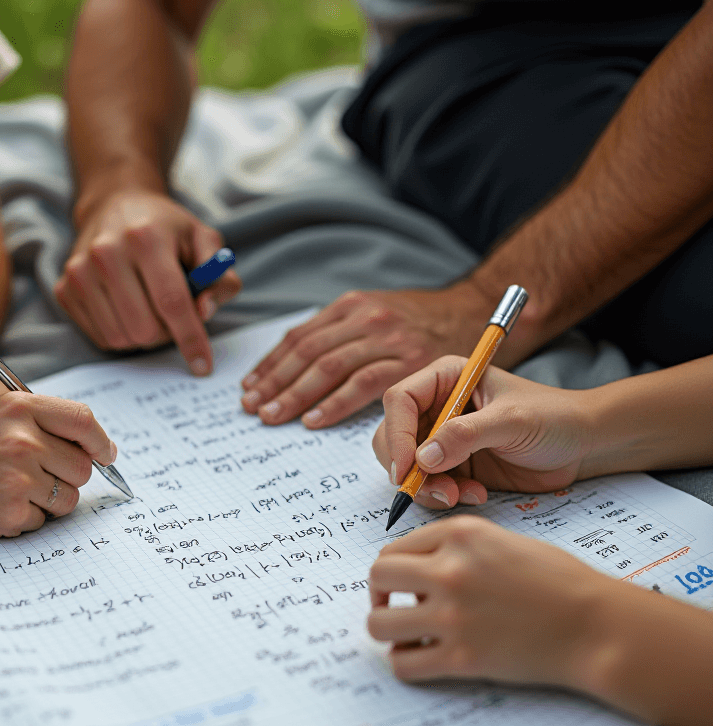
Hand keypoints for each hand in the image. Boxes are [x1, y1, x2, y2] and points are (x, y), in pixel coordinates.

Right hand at [0, 392, 116, 536]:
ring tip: (10, 489)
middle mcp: (23, 439)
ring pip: (68, 498)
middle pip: (82, 466)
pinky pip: (44, 520)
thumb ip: (43, 422)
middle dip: (67, 476)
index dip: (100, 441)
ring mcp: (18, 477)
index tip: (106, 454)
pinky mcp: (11, 511)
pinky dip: (26, 518)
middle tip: (33, 476)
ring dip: (48, 500)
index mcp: (20, 407)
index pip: (83, 421)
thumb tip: (97, 448)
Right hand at [56, 191, 240, 374]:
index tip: (203, 366)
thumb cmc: (166, 228)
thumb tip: (204, 311)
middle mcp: (107, 252)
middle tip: (173, 315)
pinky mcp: (65, 288)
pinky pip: (100, 337)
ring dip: (144, 336)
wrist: (115, 205)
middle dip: (167, 333)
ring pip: (121, 338)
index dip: (191, 337)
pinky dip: (122, 333)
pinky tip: (128, 309)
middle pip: (145, 327)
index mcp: (146, 237)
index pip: (171, 301)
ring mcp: (80, 271)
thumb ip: (219, 277)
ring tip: (151, 309)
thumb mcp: (204, 240)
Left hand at [240, 285, 489, 427]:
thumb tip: (298, 363)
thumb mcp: (378, 311)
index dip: (271, 363)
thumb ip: (343, 332)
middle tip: (253, 407)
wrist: (474, 308)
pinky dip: (334, 404)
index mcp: (352, 306)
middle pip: (308, 352)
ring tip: (272, 416)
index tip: (251, 386)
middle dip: (275, 382)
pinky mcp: (410, 360)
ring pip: (329, 368)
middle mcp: (366, 317)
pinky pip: (363, 385)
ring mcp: (388, 337)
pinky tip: (312, 420)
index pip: (299, 337)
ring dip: (295, 395)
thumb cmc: (421, 320)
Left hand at [367, 515, 613, 686]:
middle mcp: (450, 570)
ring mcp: (453, 615)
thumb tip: (420, 568)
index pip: (394, 547)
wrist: (597, 625)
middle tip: (393, 608)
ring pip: (379, 624)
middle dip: (379, 595)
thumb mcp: (504, 541)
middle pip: (377, 577)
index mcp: (460, 534)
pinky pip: (404, 664)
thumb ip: (458, 547)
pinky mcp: (462, 657)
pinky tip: (422, 659)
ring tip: (405, 636)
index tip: (399, 584)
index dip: (394, 568)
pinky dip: (405, 664)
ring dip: (387, 632)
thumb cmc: (560, 582)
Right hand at [372, 356, 592, 509]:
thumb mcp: (512, 421)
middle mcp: (436, 407)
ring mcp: (441, 438)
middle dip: (408, 468)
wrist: (582, 445)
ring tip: (461, 495)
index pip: (400, 401)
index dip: (397, 434)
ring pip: (406, 466)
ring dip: (427, 487)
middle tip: (436, 489)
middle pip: (392, 436)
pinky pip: (428, 485)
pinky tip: (475, 494)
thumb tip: (423, 457)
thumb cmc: (553, 418)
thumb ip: (466, 435)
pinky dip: (444, 496)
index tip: (408, 468)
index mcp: (445, 379)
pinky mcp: (452, 466)